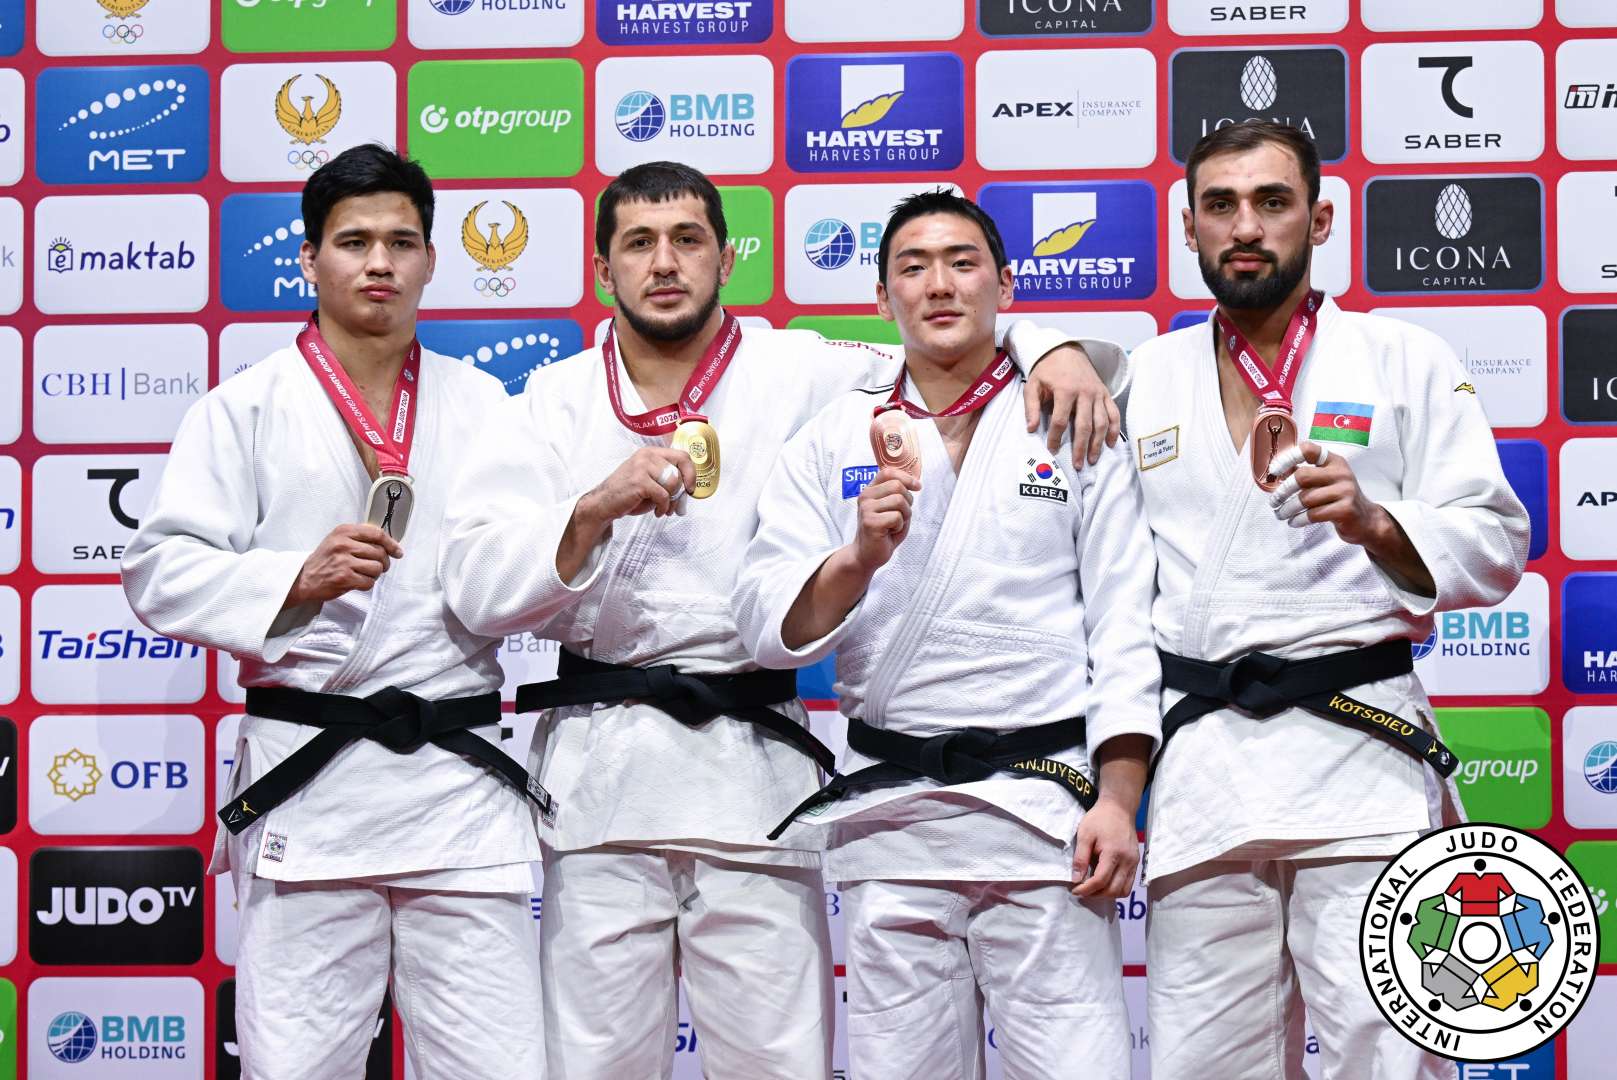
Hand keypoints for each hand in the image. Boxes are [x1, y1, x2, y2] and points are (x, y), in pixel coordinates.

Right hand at [285, 524, 402, 608]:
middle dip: (383, 562)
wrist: (304, 578)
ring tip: (365, 574)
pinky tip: (357, 581)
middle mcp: (344, 544)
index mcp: (344, 531)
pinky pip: (369, 582)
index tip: (397, 551)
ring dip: (375, 574)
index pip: (377, 533)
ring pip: (377, 568)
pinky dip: (367, 584)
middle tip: (378, 567)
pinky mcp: (344, 578)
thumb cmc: (324, 559)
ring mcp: (344, 561)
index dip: (391, 544)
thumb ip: (359, 537)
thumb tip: (387, 542)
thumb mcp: (337, 539)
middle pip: (380, 552)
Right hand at [579, 446, 696, 525]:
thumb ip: (668, 480)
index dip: (691, 473)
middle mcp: (647, 456)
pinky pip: (663, 495)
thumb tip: (689, 490)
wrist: (604, 503)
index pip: (682, 456)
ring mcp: (642, 467)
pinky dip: (663, 507)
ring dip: (672, 501)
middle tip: (676, 506)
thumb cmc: (628, 493)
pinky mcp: (639, 481)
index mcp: (651, 453)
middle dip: (680, 493)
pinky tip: (657, 511)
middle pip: (679, 472)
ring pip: (673, 483)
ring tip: (665, 509)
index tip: (690, 488)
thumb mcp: (651, 481)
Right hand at [852, 466, 919, 573]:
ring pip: (899, 501)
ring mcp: (866, 509)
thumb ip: (900, 493)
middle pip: (897, 486)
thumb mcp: (893, 508)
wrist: (867, 554)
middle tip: (902, 515)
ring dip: (904, 515)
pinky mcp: (870, 522)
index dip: (906, 477)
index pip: (888, 472)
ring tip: (894, 525)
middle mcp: (865, 497)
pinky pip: (896, 517)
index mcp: (870, 490)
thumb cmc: (884, 532)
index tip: (917, 487)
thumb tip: (915, 482)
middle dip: (908, 501)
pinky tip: (889, 532)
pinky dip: (899, 527)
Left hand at [1024, 343, 1119, 468]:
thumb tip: (1031, 429)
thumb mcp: (1033, 384)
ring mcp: (1098, 393)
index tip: (1052, 450)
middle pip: (1084, 425)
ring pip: (1101, 422)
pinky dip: (1114, 429)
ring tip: (1092, 459)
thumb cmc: (1047, 369)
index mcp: (1065, 390)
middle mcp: (1085, 392)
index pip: (1060, 420)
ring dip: (1097, 443)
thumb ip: (1031, 407)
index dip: (1056, 438)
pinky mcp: (1105, 393)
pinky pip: (1113, 413)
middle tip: (1077, 464)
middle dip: (1080, 447)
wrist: (1065, 350)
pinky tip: (1110, 443)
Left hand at [1071, 796, 1139, 899]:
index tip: (1074, 890)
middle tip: (1082, 891)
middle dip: (1096, 895)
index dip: (1086, 889)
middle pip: (1113, 890)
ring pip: (1123, 891)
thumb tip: (1076, 879)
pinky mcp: (1136, 863)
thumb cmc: (1100, 819)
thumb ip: (1080, 858)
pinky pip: (1128, 884)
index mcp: (1114, 853)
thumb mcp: (1085, 834)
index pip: (1101, 880)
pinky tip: (1104, 883)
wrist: (1119, 808)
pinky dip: (1116, 888)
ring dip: (1107, 894)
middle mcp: (1128, 861)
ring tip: (1092, 889)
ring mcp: (1134, 863)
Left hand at [1267, 441, 1385, 544]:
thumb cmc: (1338, 498)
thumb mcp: (1325, 480)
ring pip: (1305, 499)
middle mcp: (1341, 473)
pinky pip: (1313, 514)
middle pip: (1302, 477)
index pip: (1308, 450)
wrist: (1365, 520)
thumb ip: (1304, 474)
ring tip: (1281, 514)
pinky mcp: (1346, 510)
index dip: (1288, 458)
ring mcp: (1345, 491)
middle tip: (1274, 501)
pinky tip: (1294, 521)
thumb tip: (1276, 472)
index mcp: (1333, 461)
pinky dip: (1299, 519)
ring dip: (1288, 509)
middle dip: (1283, 491)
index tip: (1274, 471)